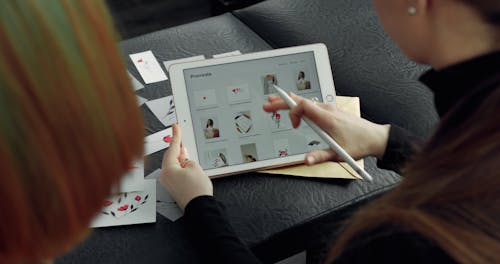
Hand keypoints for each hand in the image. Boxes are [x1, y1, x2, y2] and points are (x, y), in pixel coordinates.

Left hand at [160, 124, 212, 209]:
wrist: (200, 207)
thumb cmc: (197, 189)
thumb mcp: (195, 167)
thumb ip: (188, 159)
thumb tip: (183, 157)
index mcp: (168, 169)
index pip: (172, 148)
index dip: (176, 136)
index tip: (175, 126)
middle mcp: (165, 176)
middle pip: (170, 157)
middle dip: (177, 147)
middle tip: (179, 135)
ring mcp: (169, 183)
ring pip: (173, 165)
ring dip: (180, 157)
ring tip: (185, 149)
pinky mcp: (174, 188)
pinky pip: (176, 172)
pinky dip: (181, 166)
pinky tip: (186, 163)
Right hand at [263, 94, 389, 164]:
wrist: (375, 137)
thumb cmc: (359, 144)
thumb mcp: (338, 154)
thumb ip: (320, 157)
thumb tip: (306, 160)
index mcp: (328, 118)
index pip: (304, 106)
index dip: (293, 112)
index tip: (293, 125)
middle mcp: (327, 110)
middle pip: (301, 101)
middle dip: (283, 102)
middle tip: (267, 104)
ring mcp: (329, 109)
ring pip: (306, 101)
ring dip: (290, 102)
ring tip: (274, 102)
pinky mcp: (331, 111)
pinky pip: (311, 105)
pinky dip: (299, 105)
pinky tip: (293, 109)